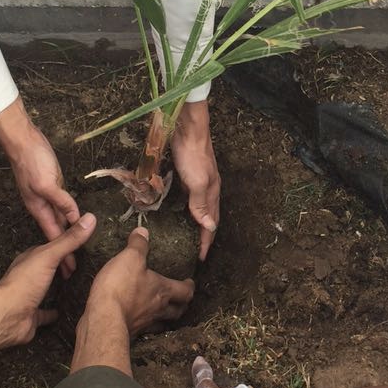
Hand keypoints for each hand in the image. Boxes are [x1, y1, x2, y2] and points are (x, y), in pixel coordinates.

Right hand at [0, 98, 80, 274]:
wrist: (21, 139)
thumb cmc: (31, 160)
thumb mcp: (46, 183)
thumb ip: (61, 201)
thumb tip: (75, 218)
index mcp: (39, 208)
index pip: (54, 236)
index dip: (63, 252)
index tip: (70, 270)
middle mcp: (42, 205)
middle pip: (57, 231)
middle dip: (64, 249)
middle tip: (74, 268)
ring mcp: (46, 195)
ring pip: (60, 219)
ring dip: (67, 234)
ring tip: (75, 249)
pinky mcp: (51, 185)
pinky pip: (62, 205)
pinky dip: (68, 215)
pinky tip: (73, 219)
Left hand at [0, 213, 95, 347]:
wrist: (7, 316)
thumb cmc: (24, 283)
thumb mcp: (49, 256)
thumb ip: (69, 240)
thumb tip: (90, 218)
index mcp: (31, 259)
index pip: (51, 248)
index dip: (66, 247)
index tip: (83, 248)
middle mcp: (29, 276)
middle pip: (48, 268)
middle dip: (61, 267)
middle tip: (81, 267)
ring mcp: (30, 296)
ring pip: (45, 290)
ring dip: (56, 288)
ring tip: (74, 286)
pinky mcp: (32, 316)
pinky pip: (44, 314)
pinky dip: (52, 313)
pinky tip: (61, 312)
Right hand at [72, 228, 194, 372]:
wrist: (103, 320)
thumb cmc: (120, 288)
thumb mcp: (129, 258)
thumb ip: (138, 245)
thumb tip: (143, 232)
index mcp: (163, 290)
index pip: (185, 291)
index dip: (189, 287)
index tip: (190, 283)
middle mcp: (158, 309)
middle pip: (178, 311)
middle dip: (181, 305)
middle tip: (181, 300)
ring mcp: (145, 323)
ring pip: (163, 322)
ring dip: (166, 318)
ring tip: (163, 312)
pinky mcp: (131, 332)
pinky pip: (144, 329)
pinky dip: (145, 325)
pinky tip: (139, 320)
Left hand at [172, 100, 219, 259]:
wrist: (187, 128)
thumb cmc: (193, 155)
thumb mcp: (198, 182)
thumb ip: (201, 204)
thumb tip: (210, 227)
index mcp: (212, 194)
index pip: (211, 224)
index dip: (206, 242)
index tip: (200, 259)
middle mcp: (207, 189)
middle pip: (207, 218)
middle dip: (203, 236)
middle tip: (194, 252)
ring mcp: (198, 182)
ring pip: (197, 209)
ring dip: (193, 224)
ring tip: (185, 237)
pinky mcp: (187, 174)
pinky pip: (187, 198)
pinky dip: (184, 209)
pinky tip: (175, 211)